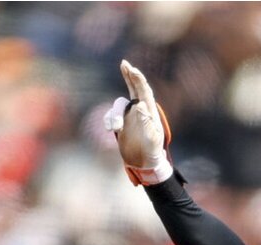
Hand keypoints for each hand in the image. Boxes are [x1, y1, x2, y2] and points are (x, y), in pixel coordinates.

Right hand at [103, 60, 172, 185]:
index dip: (137, 78)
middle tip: (124, 64)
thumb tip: (140, 104)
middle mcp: (139, 111)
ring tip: (116, 129)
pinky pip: (110, 115)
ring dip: (114, 115)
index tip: (131, 68)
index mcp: (150, 112)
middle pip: (133, 89)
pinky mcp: (120, 125)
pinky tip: (112, 130)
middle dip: (129, 76)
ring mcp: (129, 117)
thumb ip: (146, 122)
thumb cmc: (152, 152)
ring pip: (118, 104)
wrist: (145, 164)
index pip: (144, 91)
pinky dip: (108, 120)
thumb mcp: (152, 138)